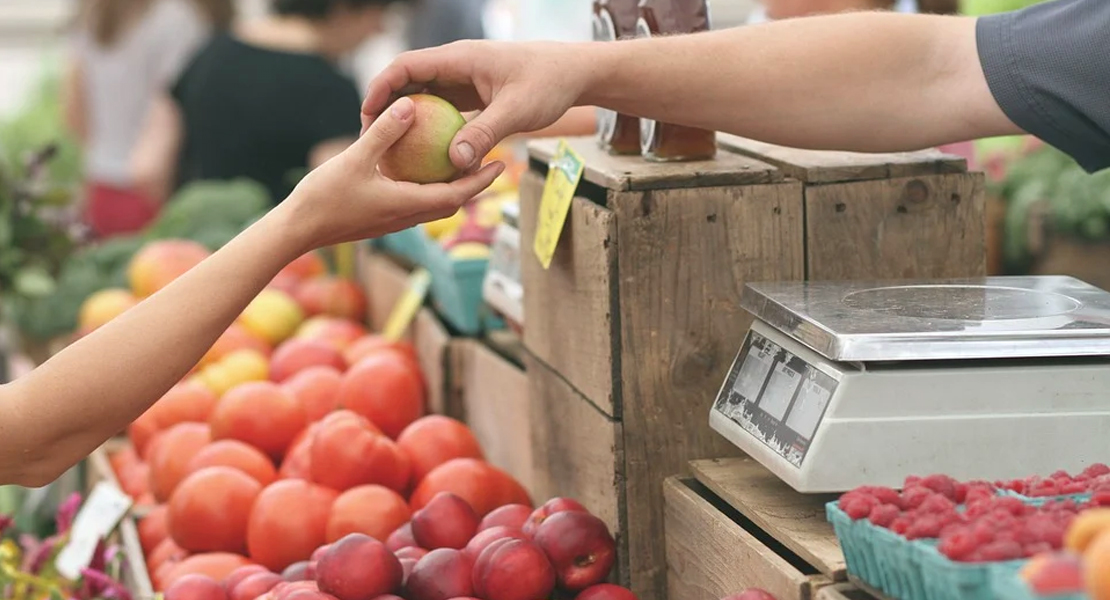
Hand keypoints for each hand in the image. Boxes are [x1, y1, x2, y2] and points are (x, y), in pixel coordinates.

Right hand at [283, 96, 504, 250]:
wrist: (297, 230)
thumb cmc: (324, 197)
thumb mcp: (355, 158)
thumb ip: (384, 132)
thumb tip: (410, 105)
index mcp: (407, 205)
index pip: (456, 195)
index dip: (481, 180)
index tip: (501, 164)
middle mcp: (405, 217)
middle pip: (451, 202)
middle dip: (473, 184)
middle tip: (490, 161)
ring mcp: (393, 220)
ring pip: (433, 204)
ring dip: (451, 187)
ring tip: (461, 162)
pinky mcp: (380, 218)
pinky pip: (413, 202)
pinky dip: (426, 187)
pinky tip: (419, 167)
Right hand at [361, 40, 592, 170]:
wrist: (574, 73)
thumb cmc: (548, 84)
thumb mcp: (517, 111)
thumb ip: (485, 134)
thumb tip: (455, 162)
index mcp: (460, 58)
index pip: (406, 66)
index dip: (381, 88)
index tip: (367, 115)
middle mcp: (457, 66)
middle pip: (408, 81)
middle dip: (386, 107)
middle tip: (371, 138)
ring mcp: (464, 79)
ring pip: (424, 96)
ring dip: (407, 119)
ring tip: (390, 149)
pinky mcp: (473, 94)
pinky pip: (443, 109)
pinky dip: (430, 127)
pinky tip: (425, 154)